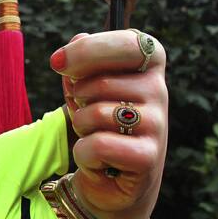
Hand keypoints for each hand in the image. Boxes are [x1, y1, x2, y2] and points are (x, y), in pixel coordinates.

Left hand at [51, 30, 167, 218]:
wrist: (113, 180)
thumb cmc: (99, 123)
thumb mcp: (84, 87)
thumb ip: (81, 61)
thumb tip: (79, 38)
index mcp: (147, 67)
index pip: (130, 43)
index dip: (90, 49)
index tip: (57, 62)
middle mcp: (159, 91)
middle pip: (99, 82)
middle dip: (77, 98)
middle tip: (84, 110)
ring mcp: (158, 124)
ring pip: (96, 113)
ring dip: (81, 126)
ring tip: (94, 135)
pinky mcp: (149, 157)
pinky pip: (98, 144)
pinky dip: (84, 153)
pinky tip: (98, 160)